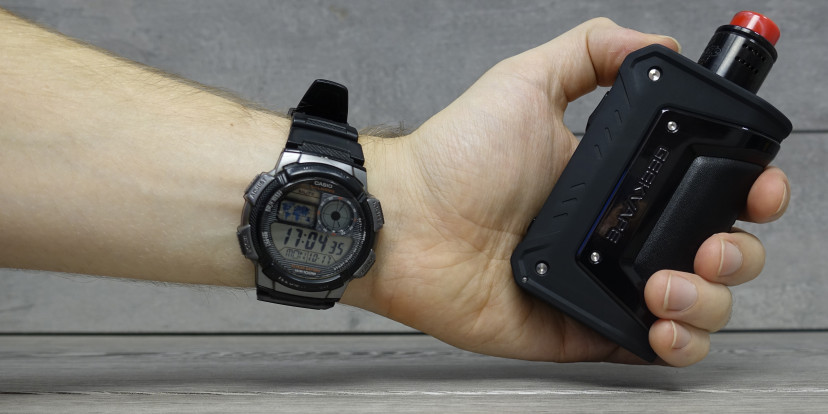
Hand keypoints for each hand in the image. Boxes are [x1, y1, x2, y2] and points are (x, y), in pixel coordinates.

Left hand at [344, 18, 789, 365]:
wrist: (408, 220)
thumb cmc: (455, 157)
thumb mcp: (526, 82)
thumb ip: (591, 51)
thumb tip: (657, 44)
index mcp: (616, 179)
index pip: (703, 187)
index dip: (745, 190)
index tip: (755, 188)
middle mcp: (617, 231)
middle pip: (717, 250)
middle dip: (738, 252)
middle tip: (712, 244)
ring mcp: (603, 282)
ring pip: (697, 305)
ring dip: (709, 300)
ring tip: (668, 283)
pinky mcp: (583, 326)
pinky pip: (652, 350)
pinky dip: (676, 345)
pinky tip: (660, 324)